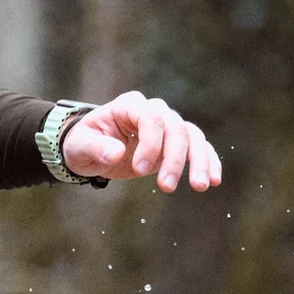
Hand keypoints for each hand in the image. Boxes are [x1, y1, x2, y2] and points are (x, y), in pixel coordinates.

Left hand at [60, 92, 222, 191]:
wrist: (90, 149)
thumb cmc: (82, 145)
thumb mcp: (79, 148)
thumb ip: (95, 148)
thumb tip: (116, 152)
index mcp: (128, 106)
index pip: (151, 117)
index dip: (150, 143)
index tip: (139, 169)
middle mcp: (152, 111)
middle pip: (175, 128)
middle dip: (174, 158)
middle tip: (165, 187)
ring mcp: (166, 126)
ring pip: (192, 136)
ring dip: (199, 161)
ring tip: (201, 187)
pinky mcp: (175, 143)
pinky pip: (198, 146)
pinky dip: (208, 160)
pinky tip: (214, 180)